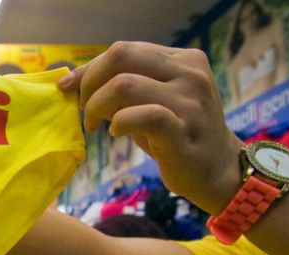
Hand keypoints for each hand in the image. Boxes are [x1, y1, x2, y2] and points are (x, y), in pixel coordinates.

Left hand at [58, 41, 243, 213]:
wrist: (218, 170)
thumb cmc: (176, 134)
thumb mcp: (152, 102)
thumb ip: (123, 87)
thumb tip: (75, 80)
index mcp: (182, 59)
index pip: (124, 50)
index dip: (90, 68)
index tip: (70, 87)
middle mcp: (189, 74)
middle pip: (122, 55)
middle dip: (90, 81)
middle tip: (84, 108)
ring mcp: (189, 101)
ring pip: (125, 85)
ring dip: (97, 105)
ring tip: (95, 124)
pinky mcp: (183, 130)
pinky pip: (143, 116)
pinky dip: (119, 122)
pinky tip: (116, 133)